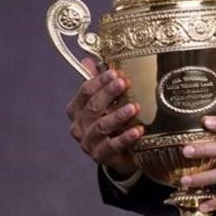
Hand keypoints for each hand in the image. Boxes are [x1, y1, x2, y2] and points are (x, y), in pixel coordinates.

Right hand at [65, 57, 141, 176]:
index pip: (85, 92)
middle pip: (93, 107)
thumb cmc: (112, 125)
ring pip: (102, 126)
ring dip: (118, 115)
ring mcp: (89, 142)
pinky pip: (113, 146)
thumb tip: (88, 59)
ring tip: (134, 107)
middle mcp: (79, 126)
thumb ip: (98, 83)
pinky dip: (125, 137)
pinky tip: (138, 130)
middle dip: (108, 93)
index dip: (99, 81)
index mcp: (77, 110)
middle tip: (124, 83)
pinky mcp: (101, 156)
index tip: (115, 72)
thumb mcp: (106, 103)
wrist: (118, 155)